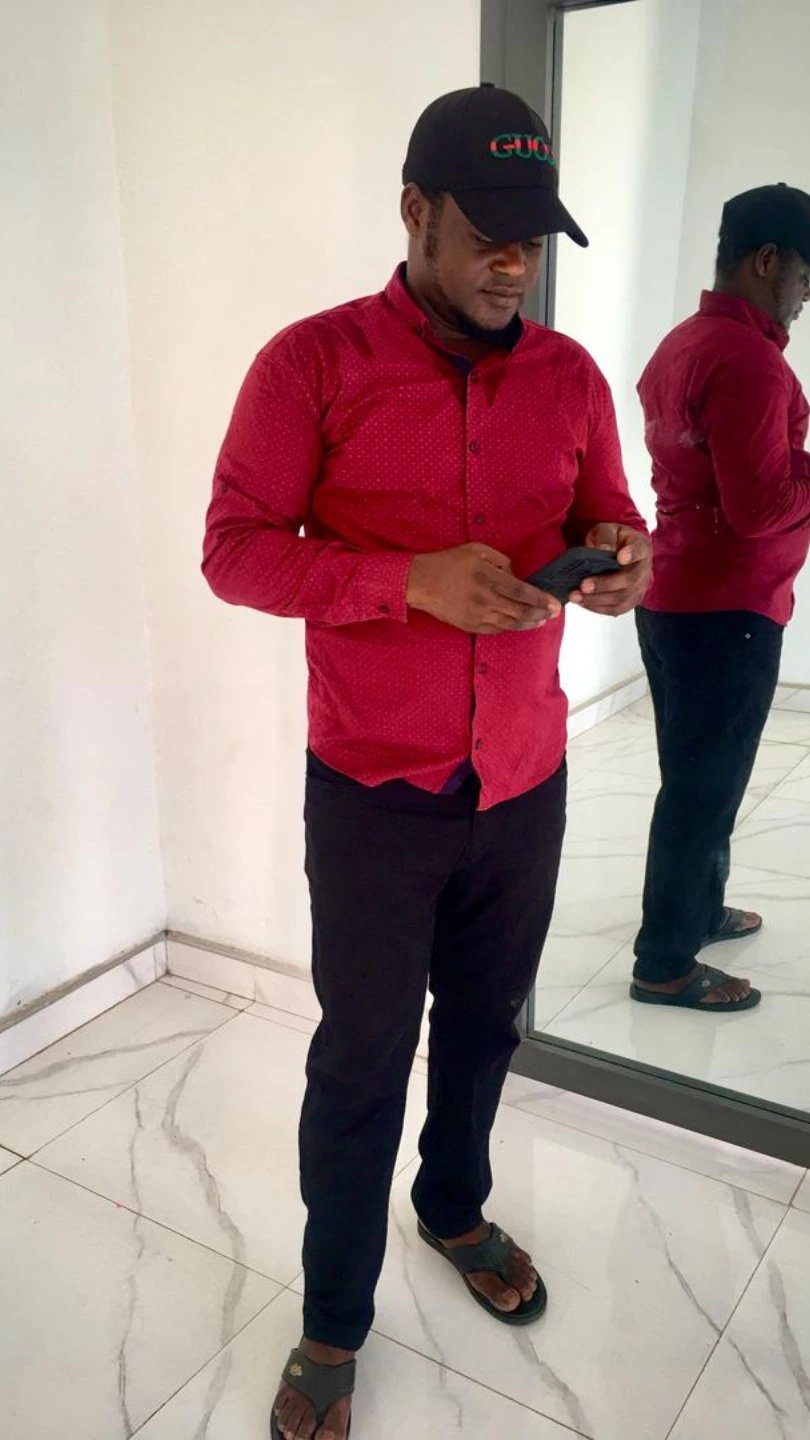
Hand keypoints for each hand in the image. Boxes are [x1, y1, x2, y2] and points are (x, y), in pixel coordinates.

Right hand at [407, 543, 560, 634]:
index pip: (521, 591)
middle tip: (554, 614)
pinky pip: (495, 629)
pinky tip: (519, 624)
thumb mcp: (476, 550)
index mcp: (487, 577)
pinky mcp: (469, 625)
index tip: (553, 602)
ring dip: (528, 623)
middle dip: (540, 613)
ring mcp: (476, 614)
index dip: (539, 598)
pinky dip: (510, 628)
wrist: (420, 582)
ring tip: (541, 621)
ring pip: (509, 623)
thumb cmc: (449, 562)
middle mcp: (484, 598)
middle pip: (519, 610)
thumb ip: (500, 560)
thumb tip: (515, 575)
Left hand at [570, 524, 651, 615]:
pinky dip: (597, 607)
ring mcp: (640, 587)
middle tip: (583, 585)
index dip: (632, 554)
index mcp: (641, 547)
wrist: (621, 551)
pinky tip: (582, 602)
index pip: (640, 550)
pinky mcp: (631, 601)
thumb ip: (605, 537)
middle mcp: (644, 569)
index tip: (621, 557)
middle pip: (629, 580)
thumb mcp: (607, 530)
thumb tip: (603, 550)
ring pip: (622, 599)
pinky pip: (616, 609)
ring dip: (597, 600)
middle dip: (604, 584)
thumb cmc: (614, 540)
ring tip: (576, 596)